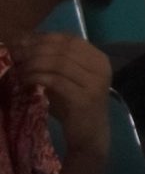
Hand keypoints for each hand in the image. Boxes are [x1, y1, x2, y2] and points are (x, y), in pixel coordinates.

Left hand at [16, 32, 110, 156]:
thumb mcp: (67, 80)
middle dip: (36, 49)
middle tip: (15, 55)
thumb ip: (55, 63)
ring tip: (18, 69)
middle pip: (64, 49)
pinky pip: (56, 81)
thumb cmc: (73, 107)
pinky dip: (37, 78)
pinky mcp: (84, 98)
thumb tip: (26, 43)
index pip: (70, 39)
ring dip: (34, 63)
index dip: (45, 38)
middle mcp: (101, 68)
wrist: (89, 135)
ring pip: (59, 63)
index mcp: (99, 59)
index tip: (22, 42)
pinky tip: (25, 81)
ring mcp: (95, 83)